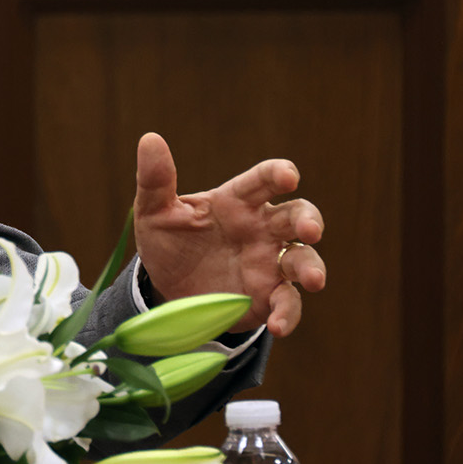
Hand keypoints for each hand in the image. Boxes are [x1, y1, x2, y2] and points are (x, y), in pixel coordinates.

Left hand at [132, 132, 326, 336]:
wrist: (165, 289)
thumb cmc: (169, 241)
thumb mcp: (154, 212)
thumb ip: (155, 181)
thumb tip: (149, 139)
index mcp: (237, 202)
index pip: (265, 180)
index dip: (279, 174)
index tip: (288, 176)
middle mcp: (262, 229)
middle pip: (298, 216)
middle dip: (309, 220)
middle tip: (309, 230)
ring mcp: (269, 264)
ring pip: (303, 259)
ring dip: (312, 268)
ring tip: (313, 280)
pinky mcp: (268, 297)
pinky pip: (288, 303)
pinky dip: (288, 313)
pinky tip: (278, 325)